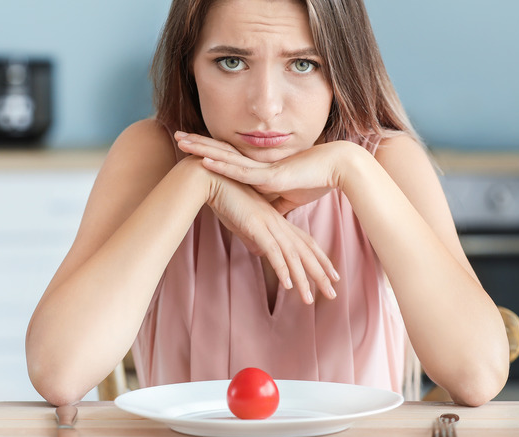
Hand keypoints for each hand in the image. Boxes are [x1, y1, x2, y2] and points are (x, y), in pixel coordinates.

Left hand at [176, 132, 346, 214]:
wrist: (340, 169)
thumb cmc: (319, 180)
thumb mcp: (292, 198)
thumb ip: (276, 205)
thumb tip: (268, 218)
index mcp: (261, 170)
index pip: (230, 159)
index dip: (210, 151)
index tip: (192, 146)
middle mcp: (258, 165)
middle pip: (222, 152)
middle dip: (199, 144)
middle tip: (177, 135)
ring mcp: (262, 169)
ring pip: (225, 157)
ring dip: (202, 149)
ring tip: (181, 140)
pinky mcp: (270, 177)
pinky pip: (240, 172)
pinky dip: (221, 166)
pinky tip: (203, 160)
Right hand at [196, 157, 338, 302]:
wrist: (212, 180)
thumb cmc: (225, 200)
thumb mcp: (242, 223)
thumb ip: (253, 238)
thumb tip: (260, 253)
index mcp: (277, 221)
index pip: (305, 243)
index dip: (320, 259)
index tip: (332, 274)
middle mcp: (278, 223)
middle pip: (305, 251)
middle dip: (320, 273)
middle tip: (333, 293)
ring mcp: (268, 224)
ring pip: (292, 256)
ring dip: (302, 279)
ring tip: (309, 300)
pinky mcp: (256, 226)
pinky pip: (273, 251)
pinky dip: (282, 269)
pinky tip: (288, 285)